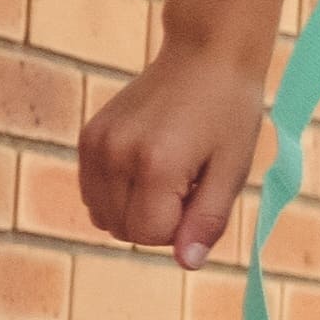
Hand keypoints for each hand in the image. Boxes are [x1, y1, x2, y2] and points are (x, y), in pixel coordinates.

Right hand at [79, 44, 269, 268]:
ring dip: (135, 209)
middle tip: (188, 182)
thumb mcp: (232, 169)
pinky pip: (92, 192)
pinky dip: (117, 192)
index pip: (150, 236)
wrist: (206, 55)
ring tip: (167, 172)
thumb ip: (208, 220)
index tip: (200, 193)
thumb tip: (187, 263)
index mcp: (155, 164)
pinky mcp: (87, 136)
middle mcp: (115, 154)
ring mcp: (96, 144)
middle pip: (123, 230)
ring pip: (103, 216)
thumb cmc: (229, 113)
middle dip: (157, 221)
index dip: (180, 228)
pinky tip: (146, 164)